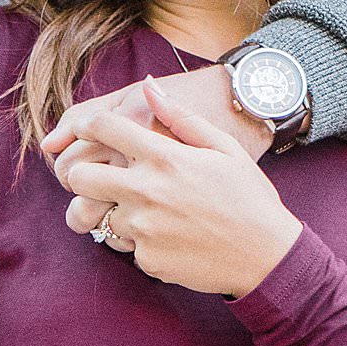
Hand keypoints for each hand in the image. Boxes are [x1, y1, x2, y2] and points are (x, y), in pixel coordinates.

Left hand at [55, 78, 302, 296]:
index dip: (86, 126)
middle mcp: (146, 191)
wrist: (268, 256)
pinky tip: (169, 237)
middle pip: (79, 176)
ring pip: (98, 215)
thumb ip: (180, 117)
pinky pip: (125, 245)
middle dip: (83, 174)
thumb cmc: (249, 197)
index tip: (85, 132)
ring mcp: (143, 228)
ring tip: (148, 212)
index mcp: (165, 157)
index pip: (103, 128)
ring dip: (114, 211)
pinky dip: (139, 241)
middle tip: (102, 178)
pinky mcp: (146, 259)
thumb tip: (149, 86)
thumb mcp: (224, 149)